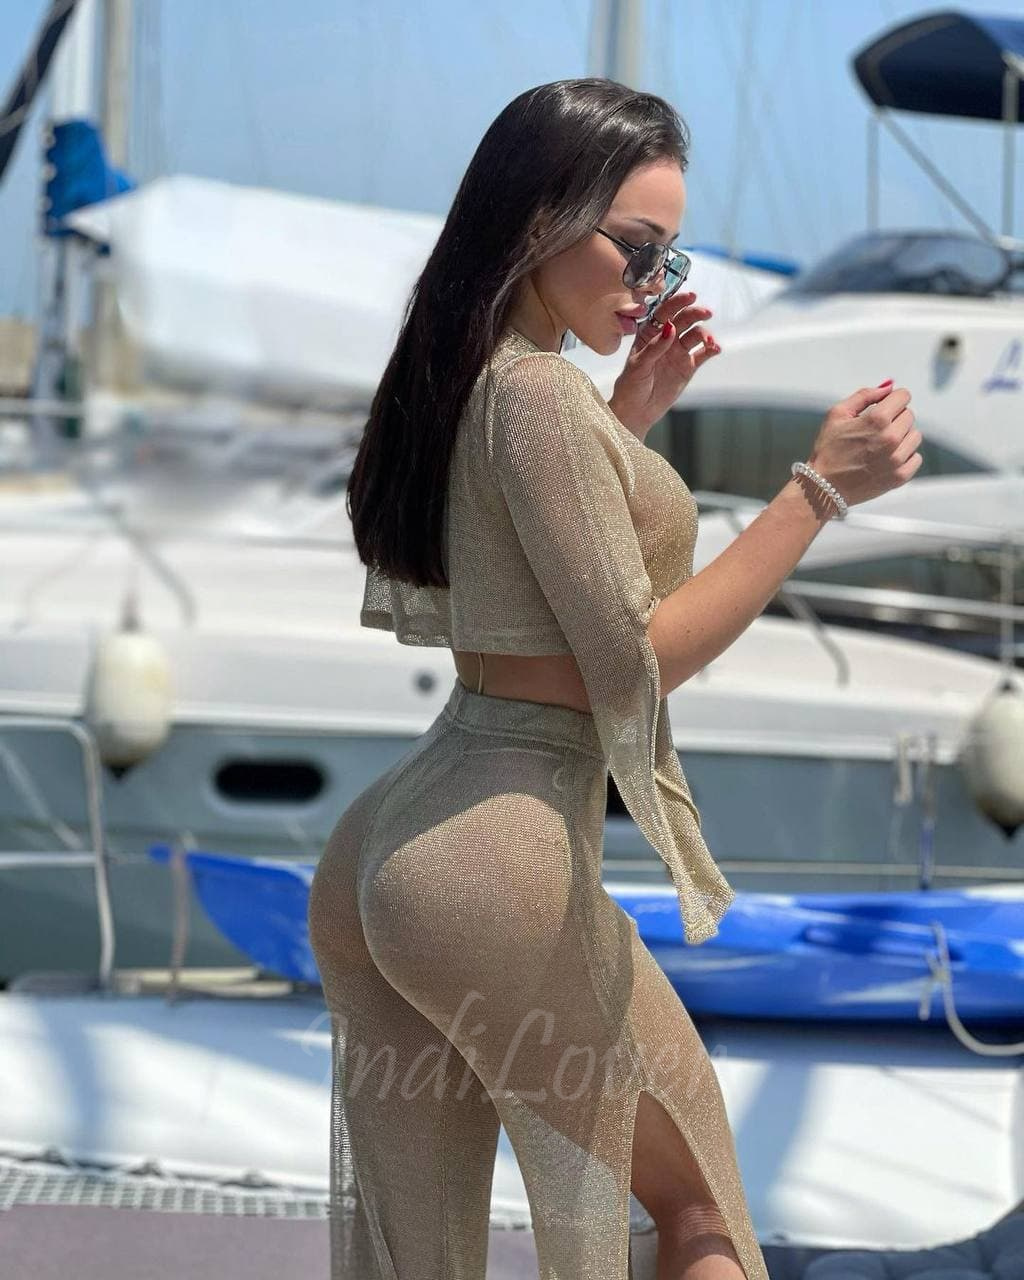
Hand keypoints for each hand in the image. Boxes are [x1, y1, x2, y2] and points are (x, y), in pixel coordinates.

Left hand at [607, 291, 720, 436]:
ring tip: (708, 341)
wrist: (637, 411)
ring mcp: (678, 352)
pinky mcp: (688, 366)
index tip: (691, 296)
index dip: (677, 302)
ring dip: (704, 333)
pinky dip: (711, 349)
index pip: (665, 312)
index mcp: (649, 333)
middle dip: (695, 313)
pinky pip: (703, 354)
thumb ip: (655, 346)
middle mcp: (666, 339)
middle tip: (706, 312)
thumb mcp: (639, 365)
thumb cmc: (631, 386)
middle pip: (684, 320)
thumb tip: (671, 327)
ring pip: (695, 335)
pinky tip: (715, 348)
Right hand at [807, 381, 922, 508]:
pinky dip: (905, 456)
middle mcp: (890, 439)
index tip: (882, 408)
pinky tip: (886, 459)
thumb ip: (865, 395)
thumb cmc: (828, 449)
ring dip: (902, 437)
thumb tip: (890, 387)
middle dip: (895, 418)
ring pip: (915, 436)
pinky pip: (916, 458)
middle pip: (909, 415)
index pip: (903, 396)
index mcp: (877, 420)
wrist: (823, 487)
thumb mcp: (837, 414)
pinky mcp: (900, 477)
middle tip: (875, 431)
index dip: (892, 400)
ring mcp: (897, 460)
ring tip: (880, 446)